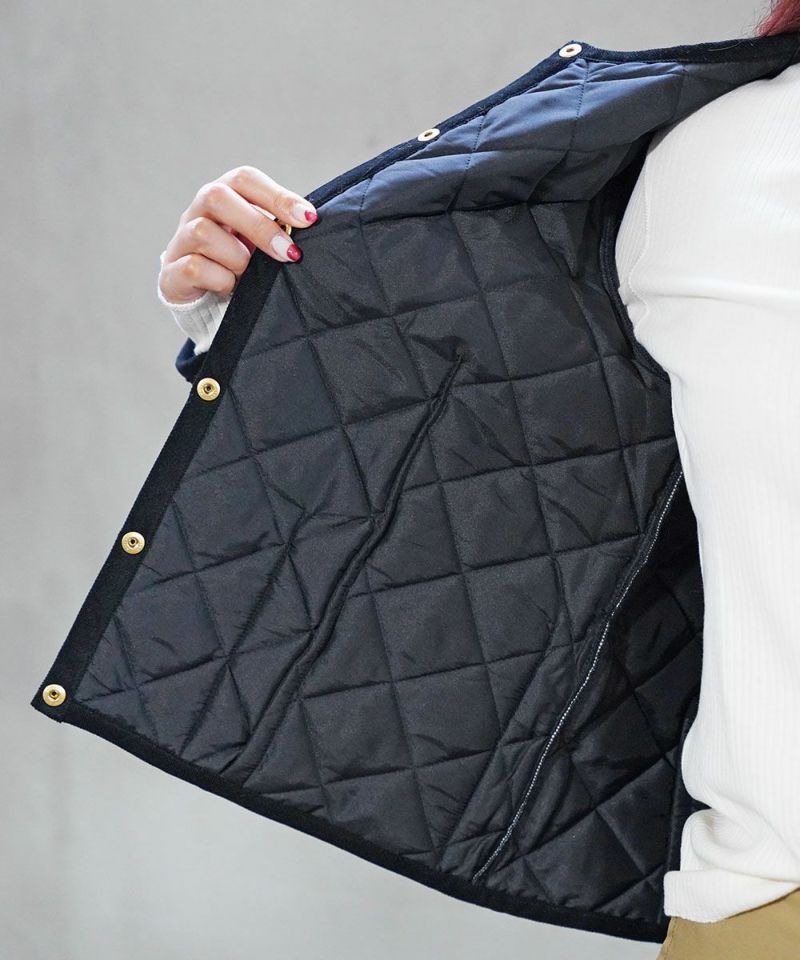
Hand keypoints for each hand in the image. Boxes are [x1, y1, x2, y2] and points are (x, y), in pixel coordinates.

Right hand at [158, 165, 317, 304]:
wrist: (201, 289)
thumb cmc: (237, 257)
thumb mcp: (260, 238)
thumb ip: (278, 226)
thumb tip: (310, 223)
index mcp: (224, 193)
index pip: (245, 179)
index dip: (278, 196)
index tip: (308, 218)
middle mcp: (198, 209)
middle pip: (218, 197)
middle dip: (259, 226)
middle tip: (288, 253)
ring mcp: (181, 238)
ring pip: (203, 233)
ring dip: (237, 257)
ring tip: (249, 273)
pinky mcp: (172, 270)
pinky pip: (194, 267)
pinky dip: (221, 279)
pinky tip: (231, 285)